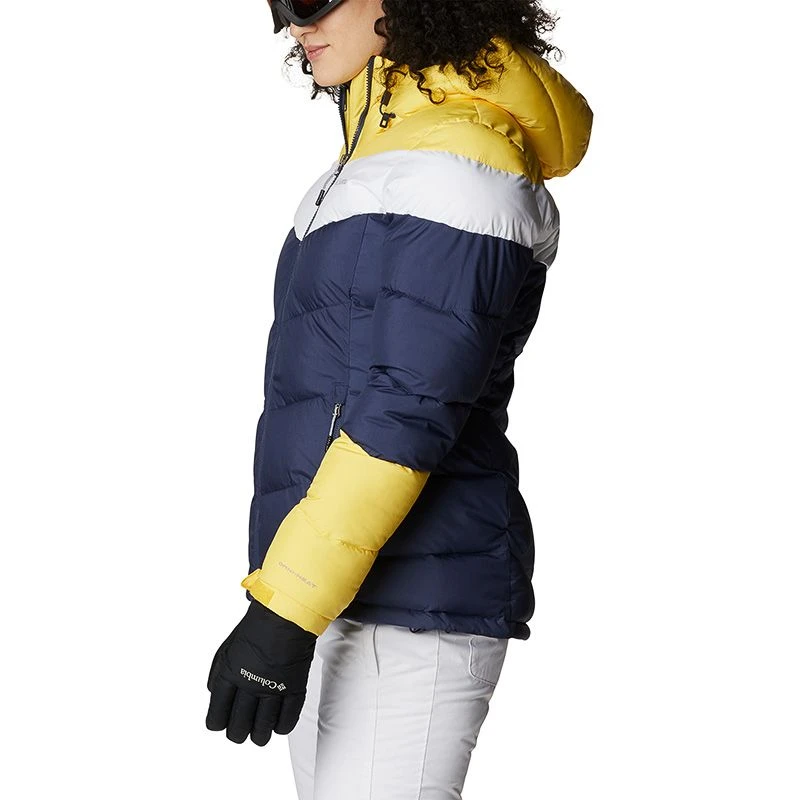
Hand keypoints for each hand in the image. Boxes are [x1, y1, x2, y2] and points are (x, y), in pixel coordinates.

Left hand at [205, 599, 317, 744]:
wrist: (285, 614)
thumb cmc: (257, 626)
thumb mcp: (227, 648)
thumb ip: (219, 674)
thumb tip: (215, 694)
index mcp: (229, 675)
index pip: (217, 717)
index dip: (219, 723)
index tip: (223, 723)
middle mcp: (248, 686)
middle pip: (238, 728)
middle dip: (238, 733)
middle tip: (242, 730)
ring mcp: (272, 689)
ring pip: (262, 730)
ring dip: (260, 735)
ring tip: (260, 734)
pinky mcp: (293, 688)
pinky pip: (286, 721)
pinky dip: (281, 727)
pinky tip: (278, 726)